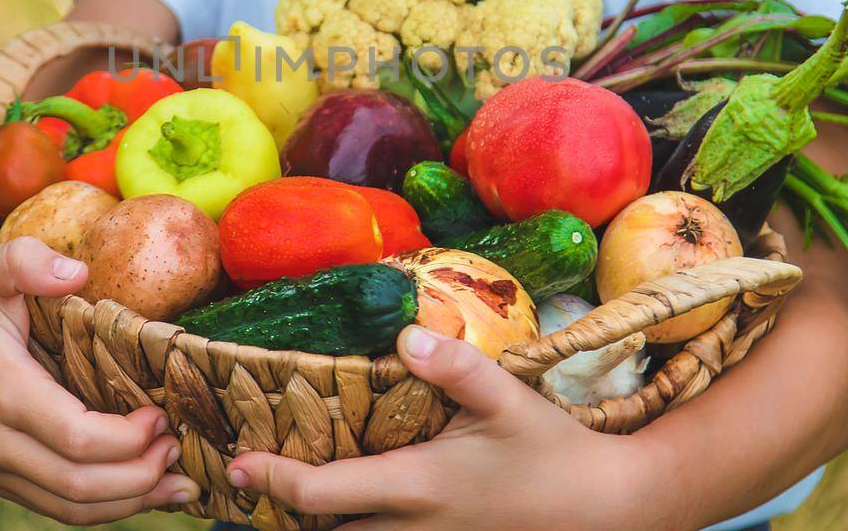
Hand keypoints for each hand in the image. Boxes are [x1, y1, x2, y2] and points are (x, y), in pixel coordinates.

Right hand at [0, 235, 198, 522]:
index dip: (127, 438)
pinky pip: (58, 508)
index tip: (161, 414)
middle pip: (80, 485)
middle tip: (178, 447)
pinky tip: (143, 491)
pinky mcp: (3, 480)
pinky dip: (105, 508)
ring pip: (71, 508)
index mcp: (2, 394)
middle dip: (140, 476)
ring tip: (178, 483)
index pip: (76, 440)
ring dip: (130, 502)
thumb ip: (25, 260)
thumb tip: (76, 271)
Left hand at [227, 326, 683, 529]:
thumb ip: (457, 368)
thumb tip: (406, 335)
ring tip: (297, 487)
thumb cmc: (554, 453)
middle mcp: (412, 528)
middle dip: (287, 510)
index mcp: (418, 487)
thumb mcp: (509, 400)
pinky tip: (355, 502)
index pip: (322, 494)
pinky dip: (359, 526)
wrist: (606, 509)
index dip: (272, 481)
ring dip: (323, 522)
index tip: (240, 463)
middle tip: (259, 471)